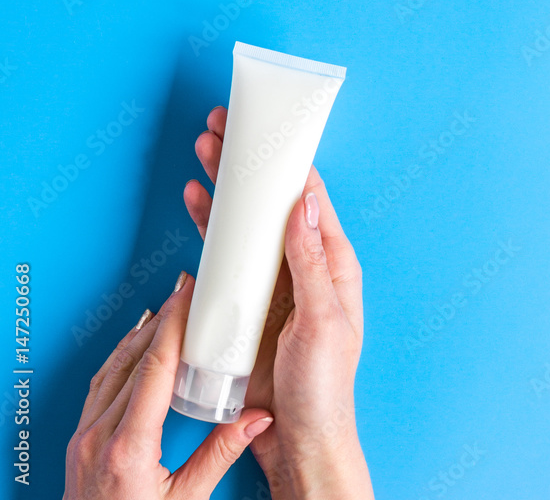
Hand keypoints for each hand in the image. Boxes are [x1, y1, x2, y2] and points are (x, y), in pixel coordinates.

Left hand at [63, 271, 272, 499]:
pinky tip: (132, 348)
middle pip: (134, 359)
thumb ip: (220, 454)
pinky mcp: (77, 444)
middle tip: (184, 290)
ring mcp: (82, 439)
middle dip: (162, 319)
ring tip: (165, 308)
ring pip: (112, 369)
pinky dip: (119, 359)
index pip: (154, 367)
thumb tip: (258, 419)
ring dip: (140, 335)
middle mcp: (98, 436)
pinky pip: (98, 387)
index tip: (188, 295)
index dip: (174, 324)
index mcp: (128, 448)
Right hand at [185, 106, 374, 499]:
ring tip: (203, 152)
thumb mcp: (322, 322)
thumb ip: (311, 263)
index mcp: (332, 263)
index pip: (309, 197)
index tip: (265, 127)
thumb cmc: (324, 387)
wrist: (297, 440)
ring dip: (226, 187)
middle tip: (221, 128)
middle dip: (247, 163)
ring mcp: (271, 280)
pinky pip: (225, 254)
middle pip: (271, 201)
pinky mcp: (244, 300)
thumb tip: (303, 203)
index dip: (286, 159)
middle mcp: (301, 264)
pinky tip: (197, 203)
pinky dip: (210, 226)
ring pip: (245, 221)